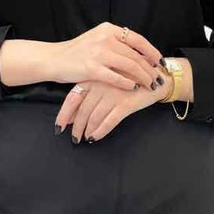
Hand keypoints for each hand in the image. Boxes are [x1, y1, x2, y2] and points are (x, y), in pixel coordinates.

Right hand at [47, 21, 162, 92]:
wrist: (54, 59)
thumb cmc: (76, 51)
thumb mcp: (97, 39)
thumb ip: (115, 42)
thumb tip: (139, 53)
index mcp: (108, 29)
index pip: (137, 39)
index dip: (152, 52)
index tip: (160, 62)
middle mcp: (105, 38)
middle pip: (136, 55)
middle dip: (150, 68)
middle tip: (158, 78)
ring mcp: (98, 53)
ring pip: (130, 66)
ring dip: (142, 77)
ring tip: (149, 85)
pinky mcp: (91, 69)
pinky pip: (116, 77)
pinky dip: (127, 83)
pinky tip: (133, 88)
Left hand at [54, 69, 172, 142]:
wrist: (154, 76)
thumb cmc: (128, 78)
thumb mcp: (107, 80)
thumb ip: (89, 93)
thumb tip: (72, 115)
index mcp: (94, 77)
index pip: (73, 97)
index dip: (64, 114)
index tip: (59, 127)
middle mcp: (101, 85)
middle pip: (82, 110)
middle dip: (76, 126)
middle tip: (74, 137)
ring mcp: (113, 94)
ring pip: (94, 117)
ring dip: (87, 130)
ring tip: (85, 138)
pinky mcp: (125, 103)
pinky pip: (109, 122)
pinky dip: (100, 131)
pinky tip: (96, 137)